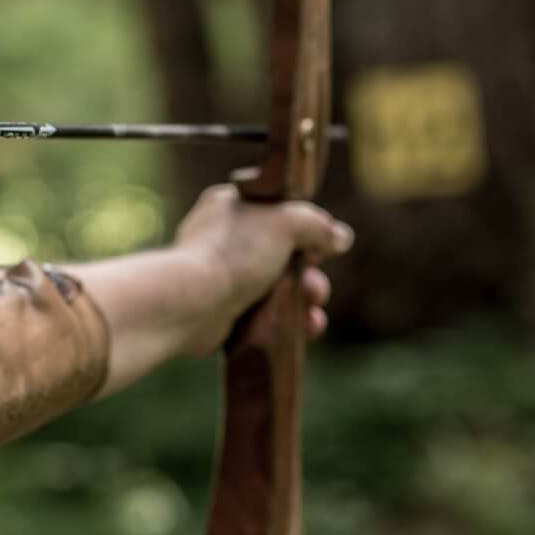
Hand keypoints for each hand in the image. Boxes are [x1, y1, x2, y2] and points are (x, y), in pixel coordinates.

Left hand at [172, 184, 353, 353]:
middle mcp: (226, 240)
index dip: (306, 232)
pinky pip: (265, 315)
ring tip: (312, 314)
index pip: (280, 213)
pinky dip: (288, 322)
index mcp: (233, 206)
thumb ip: (318, 226)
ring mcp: (224, 278)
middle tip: (314, 288)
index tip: (319, 248)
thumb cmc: (234, 254)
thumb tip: (341, 237)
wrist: (192, 304)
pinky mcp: (224, 313)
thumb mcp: (287, 222)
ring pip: (278, 289)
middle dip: (310, 275)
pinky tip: (306, 328)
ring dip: (305, 301)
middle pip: (285, 255)